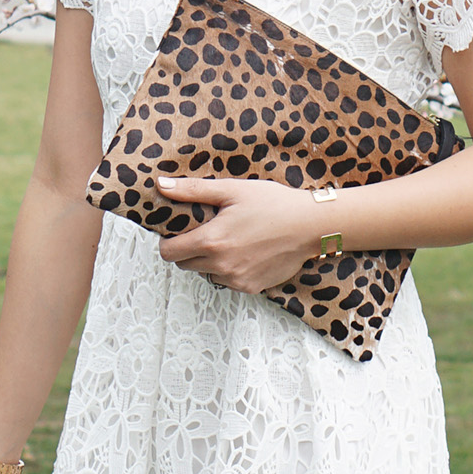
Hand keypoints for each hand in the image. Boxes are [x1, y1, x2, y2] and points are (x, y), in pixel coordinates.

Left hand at [158, 173, 325, 293]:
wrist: (311, 225)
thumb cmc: (274, 204)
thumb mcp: (231, 190)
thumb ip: (192, 190)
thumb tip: (161, 185)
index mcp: (210, 241)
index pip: (168, 253)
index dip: (169, 241)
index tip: (179, 232)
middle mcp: (220, 265)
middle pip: (185, 265)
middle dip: (189, 250)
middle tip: (207, 232)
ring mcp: (236, 279)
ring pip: (207, 274)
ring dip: (210, 261)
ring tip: (230, 241)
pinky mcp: (252, 287)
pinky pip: (229, 281)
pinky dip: (231, 270)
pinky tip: (247, 251)